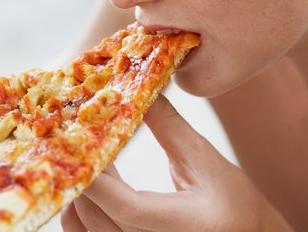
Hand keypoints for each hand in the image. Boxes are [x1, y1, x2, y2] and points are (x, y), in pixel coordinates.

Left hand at [61, 96, 292, 231]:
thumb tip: (140, 90)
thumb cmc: (235, 202)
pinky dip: (81, 211)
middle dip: (80, 179)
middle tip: (72, 142)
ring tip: (84, 160)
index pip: (128, 208)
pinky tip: (92, 185)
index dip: (97, 180)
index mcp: (185, 225)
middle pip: (98, 220)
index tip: (77, 148)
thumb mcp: (206, 160)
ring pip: (87, 231)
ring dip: (77, 195)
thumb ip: (169, 126)